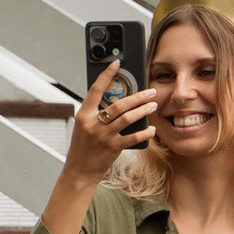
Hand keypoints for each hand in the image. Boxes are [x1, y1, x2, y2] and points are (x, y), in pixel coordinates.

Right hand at [66, 61, 158, 181]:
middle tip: (151, 91)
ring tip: (154, 105)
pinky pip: (133, 137)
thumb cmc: (83, 148)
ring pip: (127, 118)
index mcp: (83, 114)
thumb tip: (115, 103)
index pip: (95, 89)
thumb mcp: (84, 127)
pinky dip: (145, 132)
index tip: (117, 63)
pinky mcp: (113, 147)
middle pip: (119, 104)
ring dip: (144, 110)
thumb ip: (96, 115)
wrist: (79, 170)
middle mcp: (92, 123)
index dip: (106, 75)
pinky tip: (152, 129)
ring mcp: (103, 135)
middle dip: (138, 96)